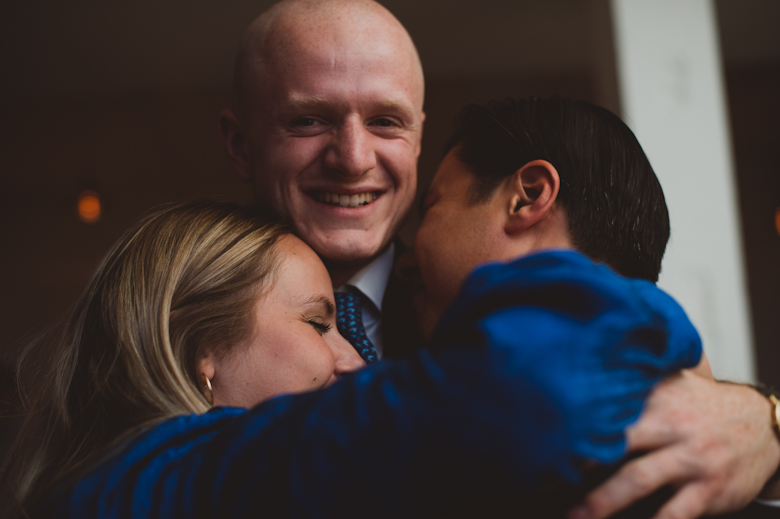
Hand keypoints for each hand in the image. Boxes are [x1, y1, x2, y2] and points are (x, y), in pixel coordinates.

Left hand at [569, 370, 779, 518]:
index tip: (547, 436)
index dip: (580, 423)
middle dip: (582, 461)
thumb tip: (588, 366)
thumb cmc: (706, 406)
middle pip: (620, 442)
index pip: (613, 408)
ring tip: (577, 517)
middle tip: (549, 475)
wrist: (767, 427)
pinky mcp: (710, 491)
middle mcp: (674, 427)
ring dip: (603, 503)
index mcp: (660, 398)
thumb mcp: (675, 383)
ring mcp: (693, 460)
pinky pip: (674, 515)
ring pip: (639, 481)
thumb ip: (637, 379)